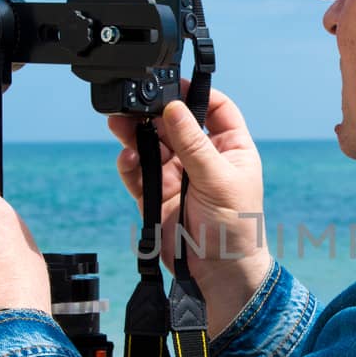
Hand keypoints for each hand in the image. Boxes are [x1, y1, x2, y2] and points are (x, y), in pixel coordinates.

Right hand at [107, 85, 272, 331]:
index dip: (196, 93)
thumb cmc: (236, 228)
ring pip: (152, 145)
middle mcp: (203, 158)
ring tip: (119, 124)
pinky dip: (130, 163)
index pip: (215, 108)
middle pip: (175, 123)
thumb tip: (174, 107)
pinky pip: (138, 172)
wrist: (220, 273)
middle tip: (134, 103)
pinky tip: (127, 157)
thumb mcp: (219, 179)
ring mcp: (178, 176)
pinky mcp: (157, 195)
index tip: (175, 83)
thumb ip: (194, 143)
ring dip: (135, 134)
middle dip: (154, 112)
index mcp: (230, 148)